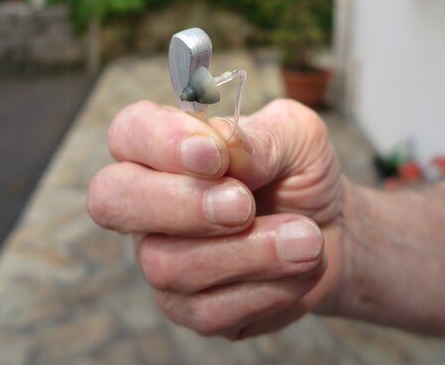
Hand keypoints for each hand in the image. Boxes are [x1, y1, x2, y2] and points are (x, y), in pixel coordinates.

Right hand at [88, 99, 346, 338]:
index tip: (214, 155)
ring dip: (249, 253)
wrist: (331, 230)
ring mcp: (164, 258)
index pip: (130, 133)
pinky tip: (297, 270)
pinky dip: (267, 289)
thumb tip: (222, 143)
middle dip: (182, 204)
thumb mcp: (298, 137)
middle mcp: (152, 204)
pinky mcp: (192, 308)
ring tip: (306, 239)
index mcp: (168, 148)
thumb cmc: (302, 175)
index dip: (161, 142)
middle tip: (244, 206)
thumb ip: (261, 137)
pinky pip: (209, 311)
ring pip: (168, 265)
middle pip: (113, 201)